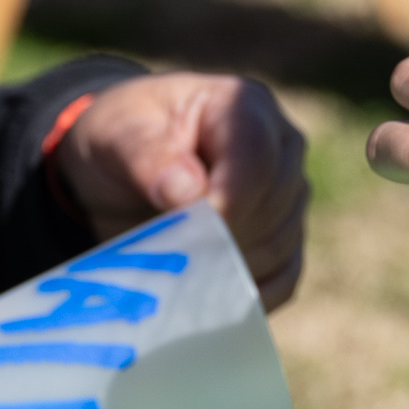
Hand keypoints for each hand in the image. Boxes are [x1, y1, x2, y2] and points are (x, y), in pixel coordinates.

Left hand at [51, 72, 307, 308]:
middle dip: (220, 240)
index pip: (257, 160)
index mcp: (245, 106)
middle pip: (273, 207)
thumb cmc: (123, 138)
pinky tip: (207, 301)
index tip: (182, 230)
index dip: (226, 202)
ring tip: (177, 275)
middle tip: (168, 259)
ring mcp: (290, 194)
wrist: (123, 165)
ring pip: (281, 246)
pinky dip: (248, 296)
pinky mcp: (286, 236)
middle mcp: (282, 147)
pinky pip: (285, 278)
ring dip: (229, 270)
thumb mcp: (118, 134)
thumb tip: (186, 191)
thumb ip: (147, 155)